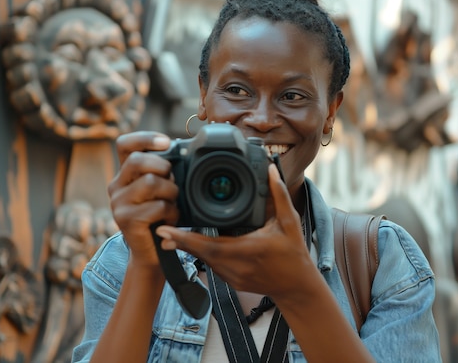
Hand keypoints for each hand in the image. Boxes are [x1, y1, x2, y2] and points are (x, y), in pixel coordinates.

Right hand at [108, 131, 179, 267]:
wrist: (152, 252)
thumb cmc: (160, 217)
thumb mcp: (161, 189)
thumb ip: (163, 171)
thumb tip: (178, 152)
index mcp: (124, 174)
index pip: (125, 144)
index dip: (145, 138)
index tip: (167, 142)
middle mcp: (116, 186)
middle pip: (138, 161)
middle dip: (163, 168)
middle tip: (172, 183)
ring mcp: (118, 203)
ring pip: (151, 182)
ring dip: (171, 192)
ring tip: (172, 203)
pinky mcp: (125, 220)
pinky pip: (157, 206)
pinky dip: (172, 212)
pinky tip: (170, 219)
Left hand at [154, 164, 314, 298]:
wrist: (297, 287)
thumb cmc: (294, 254)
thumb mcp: (289, 222)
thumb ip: (279, 195)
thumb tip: (271, 170)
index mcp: (248, 249)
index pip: (210, 245)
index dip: (186, 238)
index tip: (166, 231)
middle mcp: (237, 266)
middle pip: (200, 253)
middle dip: (179, 241)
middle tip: (161, 231)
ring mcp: (233, 277)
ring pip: (204, 261)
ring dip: (189, 248)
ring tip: (171, 236)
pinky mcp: (232, 282)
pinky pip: (212, 267)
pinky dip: (202, 255)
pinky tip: (194, 246)